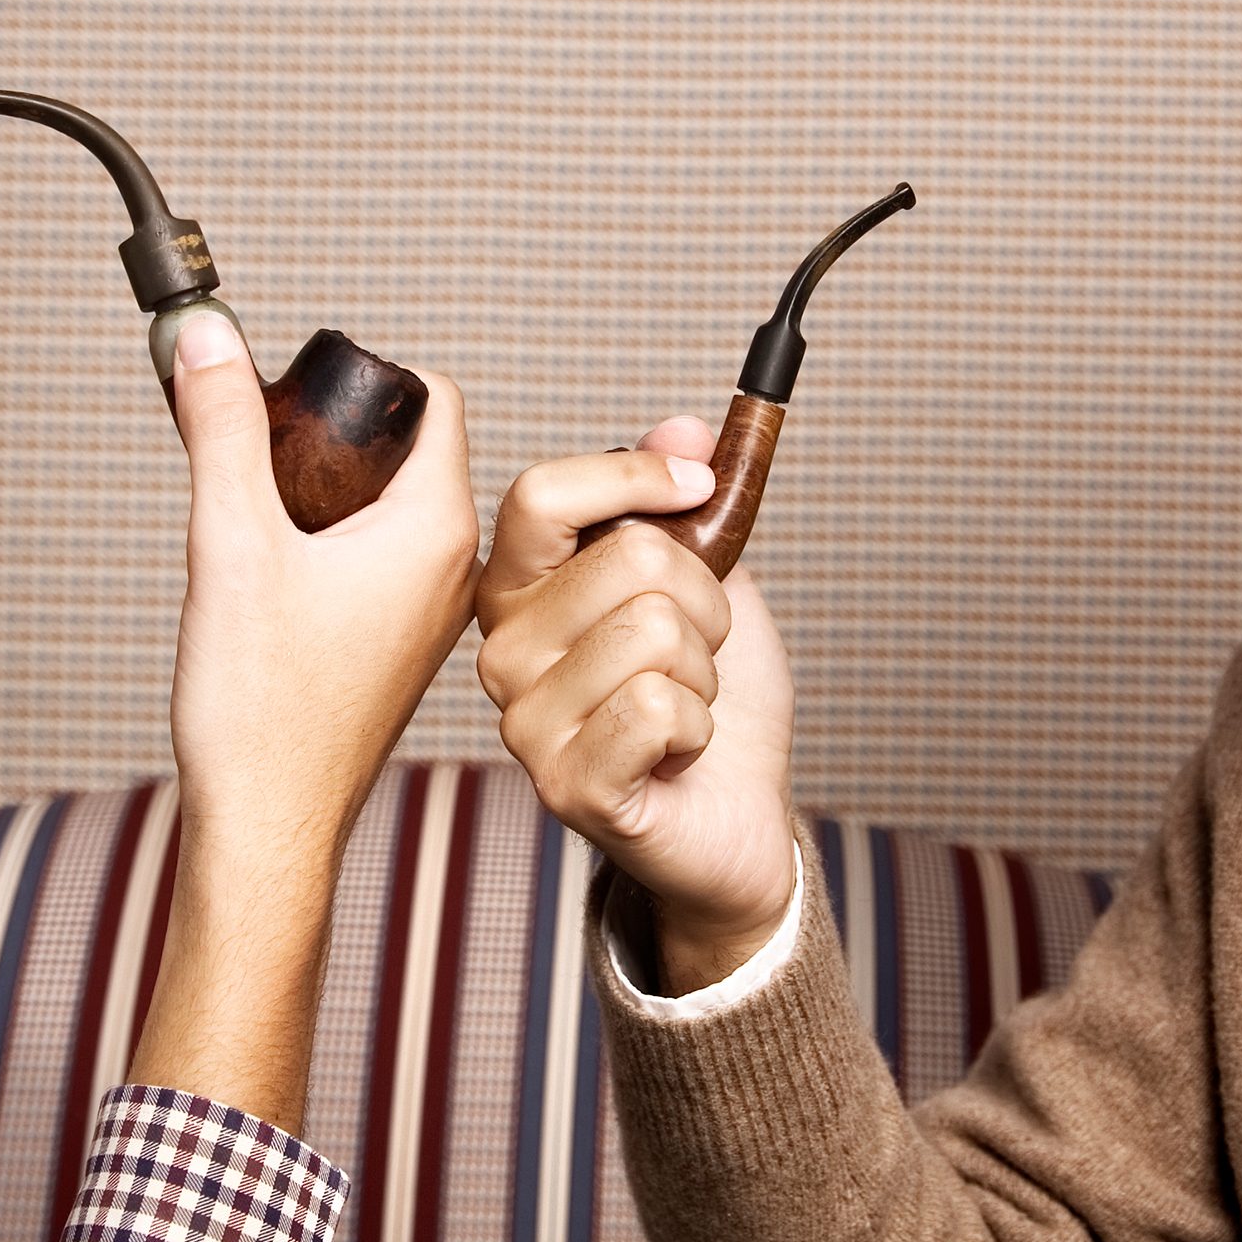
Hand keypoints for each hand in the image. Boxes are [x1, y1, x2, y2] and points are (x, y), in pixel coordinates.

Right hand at [135, 307, 478, 1128]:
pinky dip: (328, 541)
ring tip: (257, 509)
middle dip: (335, 428)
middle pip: (409, 447)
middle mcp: (453, 567)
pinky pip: (377, 559)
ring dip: (327, 487)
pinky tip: (271, 567)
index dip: (363, 375)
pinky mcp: (397, 647)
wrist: (267, 826)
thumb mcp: (230, 541)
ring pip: (389, 506)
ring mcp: (429, 612)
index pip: (434, 398)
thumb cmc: (260, 704)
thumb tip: (207, 334)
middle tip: (260, 443)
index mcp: (437, 528)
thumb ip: (221, 427)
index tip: (292, 391)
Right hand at [478, 417, 796, 992]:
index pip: (542, 494)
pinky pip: (660, 708)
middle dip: (704, 601)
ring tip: (684, 705)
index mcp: (521, 589)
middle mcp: (502, 651)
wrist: (739, 815)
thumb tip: (685, 426)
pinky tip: (678, 753)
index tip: (700, 486)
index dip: (634, 475)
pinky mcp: (567, 785)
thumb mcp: (708, 577)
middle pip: (631, 559)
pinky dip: (699, 726)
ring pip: (656, 633)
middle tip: (695, 652)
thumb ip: (684, 500)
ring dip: (704, 670)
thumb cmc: (710, 695)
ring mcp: (526, 723)